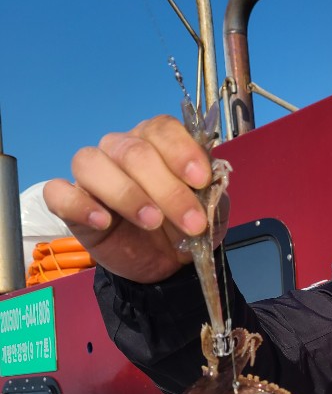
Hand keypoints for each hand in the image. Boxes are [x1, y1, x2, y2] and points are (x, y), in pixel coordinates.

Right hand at [43, 114, 229, 283]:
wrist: (165, 265)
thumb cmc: (185, 227)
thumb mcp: (210, 212)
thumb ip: (212, 193)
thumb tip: (211, 180)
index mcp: (155, 143)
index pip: (161, 129)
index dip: (181, 151)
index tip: (201, 179)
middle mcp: (120, 150)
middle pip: (133, 152)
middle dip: (167, 189)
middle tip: (191, 222)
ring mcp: (92, 176)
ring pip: (92, 163)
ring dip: (126, 193)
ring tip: (151, 221)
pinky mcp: (71, 205)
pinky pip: (58, 193)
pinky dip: (78, 204)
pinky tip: (103, 221)